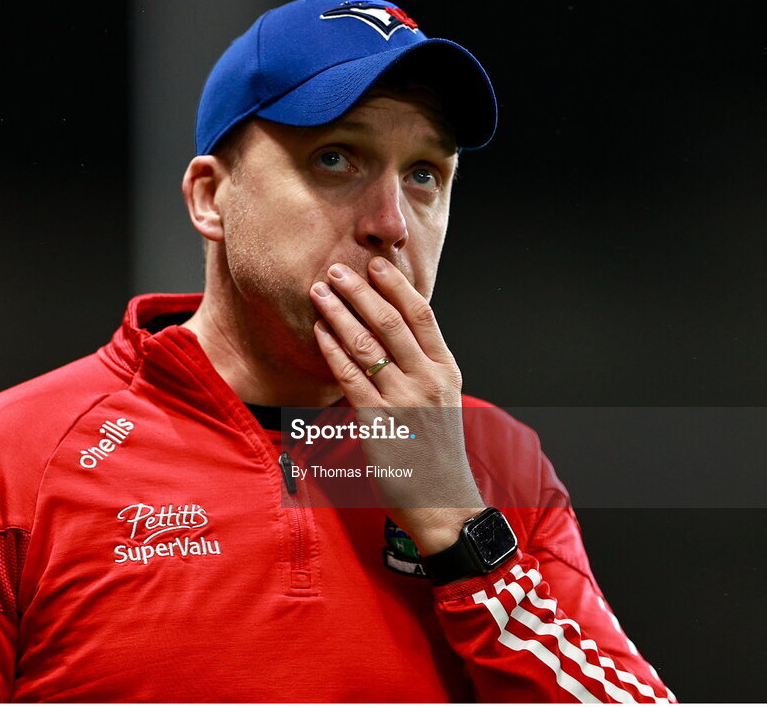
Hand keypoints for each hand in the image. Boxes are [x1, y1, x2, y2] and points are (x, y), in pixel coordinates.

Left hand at [309, 257, 484, 554]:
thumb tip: (391, 328)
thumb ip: (422, 365)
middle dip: (360, 292)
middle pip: (391, 323)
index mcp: (446, 370)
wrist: (444, 501)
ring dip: (340, 315)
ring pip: (367, 346)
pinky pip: (350, 378)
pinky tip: (320, 332)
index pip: (422, 315)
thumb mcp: (442, 399)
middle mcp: (428, 381)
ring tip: (320, 293)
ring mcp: (404, 402)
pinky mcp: (378, 424)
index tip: (375, 264)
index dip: (396, 285)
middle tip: (337, 270)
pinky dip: (333, 350)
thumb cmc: (436, 449)